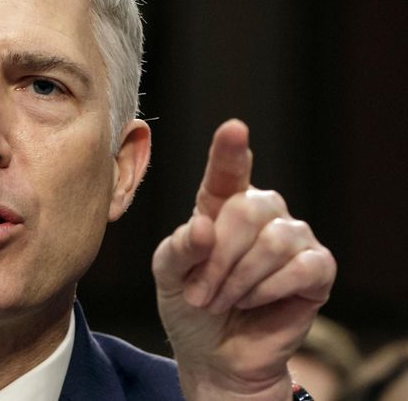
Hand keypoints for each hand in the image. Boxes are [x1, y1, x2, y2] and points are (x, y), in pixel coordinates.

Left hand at [152, 120, 335, 399]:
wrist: (214, 354)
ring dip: (237, 280)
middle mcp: (260, 212)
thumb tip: (203, 226)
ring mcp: (292, 237)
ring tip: (219, 301)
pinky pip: (299, 267)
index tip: (233, 129)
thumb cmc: (189, 303)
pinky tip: (252, 302)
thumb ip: (179, 247)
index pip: (227, 172)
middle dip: (217, 258)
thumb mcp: (167, 274)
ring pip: (272, 241)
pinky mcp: (317, 269)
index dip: (230, 151)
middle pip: (247, 210)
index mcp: (220, 204)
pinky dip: (266, 290)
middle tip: (198, 293)